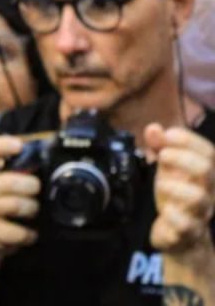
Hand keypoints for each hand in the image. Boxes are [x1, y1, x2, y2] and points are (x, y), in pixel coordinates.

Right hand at [0, 135, 39, 263]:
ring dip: (31, 209)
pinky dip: (27, 233)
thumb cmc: (1, 202)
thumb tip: (48, 146)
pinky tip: (28, 232)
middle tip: (36, 190)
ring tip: (32, 211)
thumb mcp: (6, 180)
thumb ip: (21, 164)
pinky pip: (15, 232)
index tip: (18, 146)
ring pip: (14, 205)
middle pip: (7, 181)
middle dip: (30, 186)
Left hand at [145, 124, 214, 254]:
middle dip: (183, 158)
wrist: (180, 236)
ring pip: (198, 197)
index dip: (190, 140)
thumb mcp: (168, 169)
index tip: (167, 134)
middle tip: (162, 155)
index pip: (210, 153)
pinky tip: (165, 210)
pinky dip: (173, 214)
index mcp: (206, 175)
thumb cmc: (176, 196)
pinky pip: (185, 224)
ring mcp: (199, 213)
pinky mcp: (187, 232)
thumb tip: (154, 128)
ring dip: (175, 186)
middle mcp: (208, 192)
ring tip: (161, 183)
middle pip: (207, 170)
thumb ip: (161, 148)